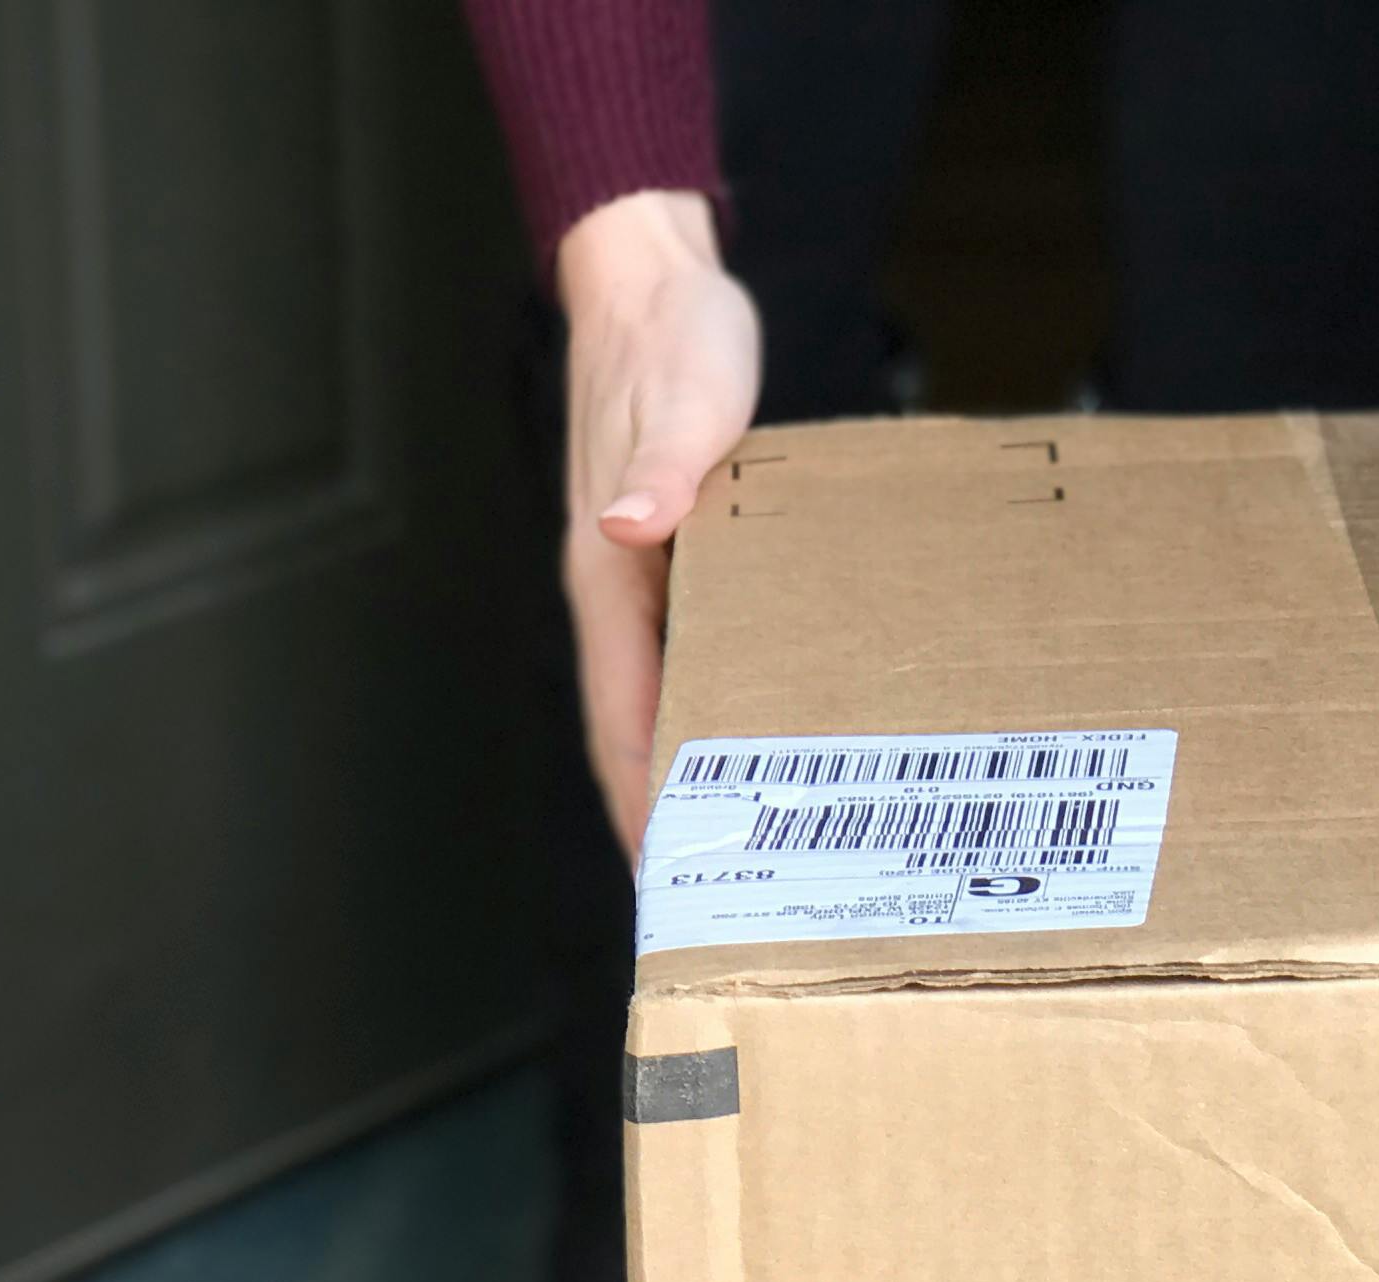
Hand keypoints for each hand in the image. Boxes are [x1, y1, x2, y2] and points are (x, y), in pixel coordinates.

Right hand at [552, 189, 760, 854]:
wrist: (652, 284)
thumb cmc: (668, 338)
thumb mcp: (684, 395)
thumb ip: (663, 465)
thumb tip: (629, 521)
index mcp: (608, 572)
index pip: (620, 718)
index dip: (645, 807)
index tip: (674, 882)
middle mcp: (616, 591)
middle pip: (635, 736)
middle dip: (672, 821)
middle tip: (725, 900)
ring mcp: (642, 583)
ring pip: (663, 705)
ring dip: (696, 776)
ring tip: (752, 851)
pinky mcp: (678, 564)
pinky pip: (695, 659)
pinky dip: (723, 712)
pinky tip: (770, 739)